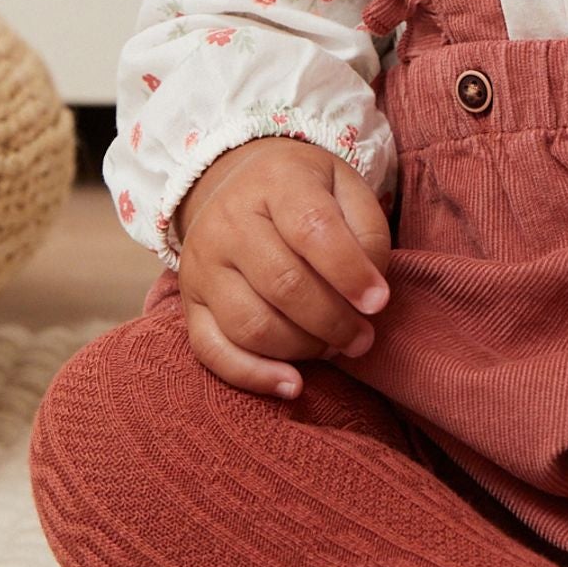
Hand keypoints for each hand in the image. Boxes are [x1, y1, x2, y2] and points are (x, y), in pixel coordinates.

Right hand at [172, 138, 391, 398]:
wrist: (236, 181)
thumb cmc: (306, 191)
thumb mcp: (346, 187)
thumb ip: (368, 233)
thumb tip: (370, 294)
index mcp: (277, 182)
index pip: (312, 229)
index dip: (349, 272)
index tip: (379, 302)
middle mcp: (229, 222)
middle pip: (283, 284)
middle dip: (333, 321)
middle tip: (363, 337)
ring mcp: (202, 265)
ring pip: (251, 324)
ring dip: (303, 349)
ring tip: (335, 348)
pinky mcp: (189, 302)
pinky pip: (212, 351)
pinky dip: (253, 376)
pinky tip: (292, 385)